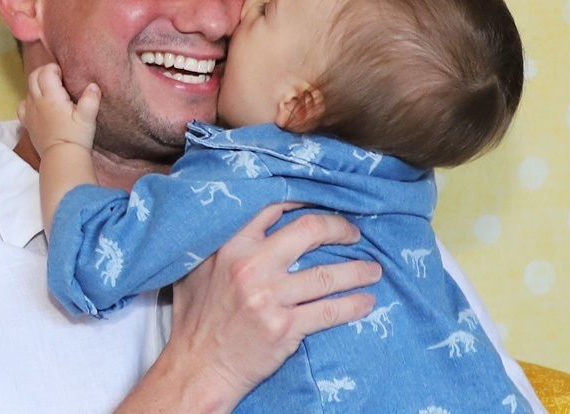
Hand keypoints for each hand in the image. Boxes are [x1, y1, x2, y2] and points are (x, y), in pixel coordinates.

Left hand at [17, 63, 100, 157]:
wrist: (62, 158)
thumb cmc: (76, 136)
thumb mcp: (88, 118)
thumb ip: (91, 100)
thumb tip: (93, 85)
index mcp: (51, 97)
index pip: (46, 72)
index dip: (54, 69)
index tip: (64, 75)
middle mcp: (37, 101)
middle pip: (33, 76)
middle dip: (44, 72)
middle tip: (57, 78)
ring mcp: (29, 112)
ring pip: (28, 89)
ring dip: (37, 85)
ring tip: (50, 91)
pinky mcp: (27, 123)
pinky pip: (22, 105)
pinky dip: (29, 101)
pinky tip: (38, 105)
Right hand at [166, 203, 380, 407]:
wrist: (198, 366)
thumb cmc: (196, 318)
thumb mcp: (198, 268)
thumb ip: (222, 243)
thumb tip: (245, 222)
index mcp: (232, 246)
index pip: (274, 208)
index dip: (305, 203)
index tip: (324, 205)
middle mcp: (253, 267)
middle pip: (309, 231)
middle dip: (339, 228)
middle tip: (354, 234)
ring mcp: (270, 298)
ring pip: (327, 275)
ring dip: (357, 270)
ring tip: (373, 270)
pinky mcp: (284, 328)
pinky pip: (329, 311)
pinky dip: (353, 305)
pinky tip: (366, 302)